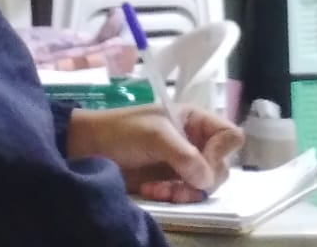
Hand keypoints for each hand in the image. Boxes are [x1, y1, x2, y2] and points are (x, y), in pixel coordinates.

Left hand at [67, 104, 244, 203]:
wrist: (87, 149)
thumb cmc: (121, 132)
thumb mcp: (154, 134)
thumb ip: (184, 155)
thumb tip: (207, 180)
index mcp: (194, 120)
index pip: (229, 136)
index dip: (221, 151)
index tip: (201, 159)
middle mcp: (193, 141)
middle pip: (220, 166)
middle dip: (200, 178)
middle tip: (178, 181)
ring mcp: (182, 163)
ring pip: (205, 185)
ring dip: (185, 190)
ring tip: (161, 189)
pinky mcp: (169, 182)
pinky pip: (187, 195)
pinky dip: (173, 196)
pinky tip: (153, 191)